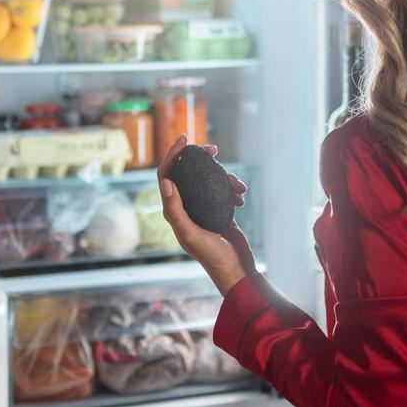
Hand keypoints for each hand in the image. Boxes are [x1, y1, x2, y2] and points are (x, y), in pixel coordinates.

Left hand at [159, 135, 255, 295]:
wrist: (236, 268)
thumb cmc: (211, 254)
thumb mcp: (190, 234)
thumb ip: (175, 209)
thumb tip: (166, 181)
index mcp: (173, 210)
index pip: (167, 174)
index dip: (172, 154)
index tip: (185, 138)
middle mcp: (185, 206)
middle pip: (187, 172)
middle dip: (200, 158)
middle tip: (214, 150)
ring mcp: (202, 207)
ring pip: (208, 178)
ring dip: (224, 176)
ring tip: (238, 186)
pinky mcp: (218, 209)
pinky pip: (222, 188)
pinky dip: (232, 187)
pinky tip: (241, 195)